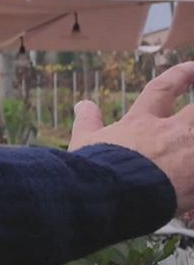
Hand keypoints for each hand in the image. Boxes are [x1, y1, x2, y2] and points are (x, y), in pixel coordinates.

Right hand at [69, 61, 193, 213]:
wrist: (110, 197)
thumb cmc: (95, 169)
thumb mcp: (84, 142)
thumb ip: (87, 122)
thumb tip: (82, 104)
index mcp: (142, 121)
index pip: (163, 88)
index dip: (179, 75)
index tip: (192, 67)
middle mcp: (170, 132)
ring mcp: (188, 155)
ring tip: (190, 145)